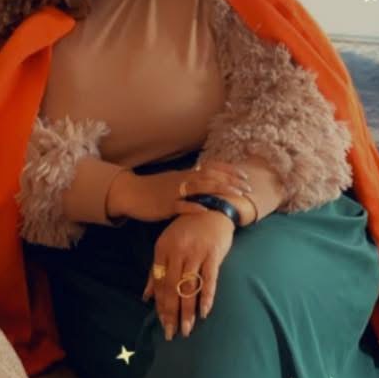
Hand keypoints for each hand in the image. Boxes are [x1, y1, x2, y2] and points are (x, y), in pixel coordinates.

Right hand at [108, 160, 251, 221]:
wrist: (130, 193)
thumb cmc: (153, 190)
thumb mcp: (174, 182)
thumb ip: (190, 183)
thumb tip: (208, 184)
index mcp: (185, 174)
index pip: (212, 168)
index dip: (229, 171)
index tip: (245, 177)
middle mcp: (182, 180)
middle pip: (211, 176)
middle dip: (231, 181)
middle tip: (248, 188)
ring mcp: (174, 192)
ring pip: (200, 187)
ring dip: (219, 190)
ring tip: (235, 196)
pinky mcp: (165, 205)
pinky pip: (180, 205)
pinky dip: (193, 206)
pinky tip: (206, 209)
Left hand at [141, 210, 235, 339]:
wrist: (211, 208)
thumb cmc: (187, 229)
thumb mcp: (167, 245)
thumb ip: (156, 271)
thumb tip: (146, 297)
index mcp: (163, 250)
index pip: (159, 282)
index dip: (160, 305)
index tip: (162, 323)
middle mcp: (177, 252)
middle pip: (172, 288)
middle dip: (171, 313)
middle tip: (171, 333)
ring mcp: (196, 253)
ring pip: (189, 286)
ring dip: (187, 310)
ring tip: (186, 329)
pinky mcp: (213, 254)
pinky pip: (209, 279)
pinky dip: (206, 296)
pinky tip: (204, 312)